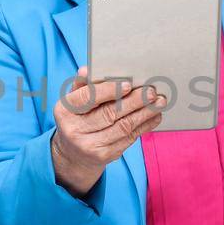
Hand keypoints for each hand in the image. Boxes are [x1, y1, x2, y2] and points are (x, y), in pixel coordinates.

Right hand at [50, 66, 166, 195]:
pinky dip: (144, 125)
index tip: (128, 84)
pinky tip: (154, 116)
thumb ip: (83, 85)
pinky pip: (129, 138)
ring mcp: (89, 146)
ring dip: (144, 113)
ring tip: (159, 102)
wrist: (74, 154)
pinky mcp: (105, 156)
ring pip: (123, 127)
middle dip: (134, 101)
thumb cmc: (78, 119)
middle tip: (151, 92)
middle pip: (109, 113)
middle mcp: (74, 130)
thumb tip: (88, 69)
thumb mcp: (74, 102)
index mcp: (64, 110)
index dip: (108, 90)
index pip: (87, 97)